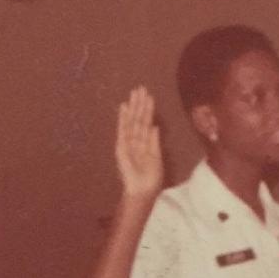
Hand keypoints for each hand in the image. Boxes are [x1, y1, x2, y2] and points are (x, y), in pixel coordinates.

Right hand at [115, 86, 163, 201]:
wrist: (142, 190)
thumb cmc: (150, 177)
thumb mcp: (156, 157)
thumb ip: (154, 142)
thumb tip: (155, 126)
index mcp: (145, 142)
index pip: (146, 122)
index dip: (147, 109)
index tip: (149, 95)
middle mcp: (135, 140)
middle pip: (138, 118)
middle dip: (139, 103)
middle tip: (140, 88)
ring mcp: (127, 142)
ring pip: (131, 121)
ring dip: (133, 107)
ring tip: (134, 93)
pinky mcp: (122, 146)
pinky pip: (123, 129)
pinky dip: (123, 118)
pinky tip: (123, 107)